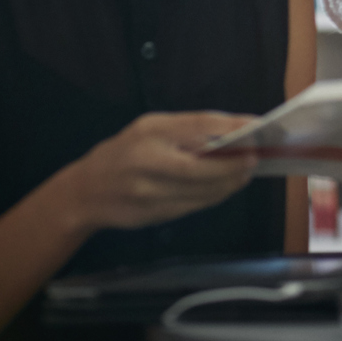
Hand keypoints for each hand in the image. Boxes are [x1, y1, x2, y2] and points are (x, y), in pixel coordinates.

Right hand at [59, 111, 257, 232]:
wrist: (85, 192)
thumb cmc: (124, 152)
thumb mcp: (148, 129)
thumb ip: (185, 130)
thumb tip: (232, 133)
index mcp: (150, 131)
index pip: (198, 126)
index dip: (231, 128)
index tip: (256, 128)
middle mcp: (147, 160)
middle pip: (202, 166)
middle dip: (233, 164)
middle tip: (254, 159)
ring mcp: (148, 191)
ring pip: (200, 190)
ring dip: (228, 184)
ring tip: (244, 174)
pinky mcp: (151, 213)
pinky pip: (192, 206)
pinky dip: (213, 197)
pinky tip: (224, 189)